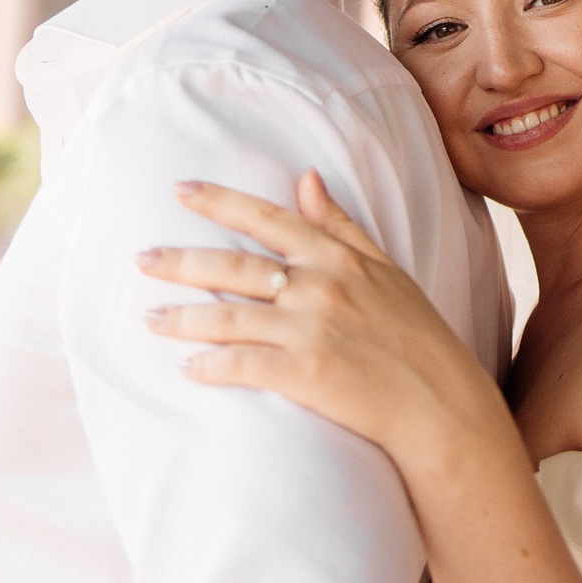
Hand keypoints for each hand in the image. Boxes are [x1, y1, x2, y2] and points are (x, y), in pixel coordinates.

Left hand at [137, 171, 503, 466]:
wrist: (441, 404)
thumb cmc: (416, 337)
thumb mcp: (385, 270)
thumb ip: (340, 226)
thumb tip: (306, 178)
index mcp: (338, 258)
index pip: (268, 219)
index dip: (220, 202)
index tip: (180, 190)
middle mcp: (319, 287)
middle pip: (233, 266)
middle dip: (180, 261)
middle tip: (140, 258)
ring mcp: (310, 331)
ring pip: (227, 317)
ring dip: (182, 318)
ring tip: (150, 319)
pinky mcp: (304, 375)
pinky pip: (241, 365)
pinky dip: (209, 366)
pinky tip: (188, 369)